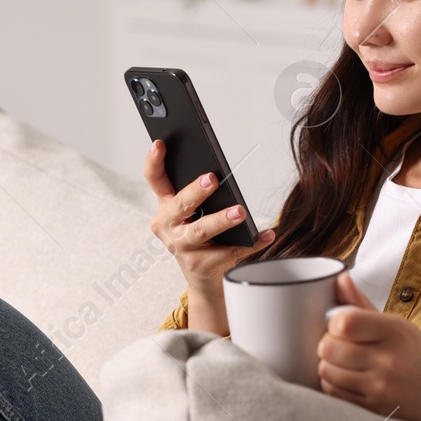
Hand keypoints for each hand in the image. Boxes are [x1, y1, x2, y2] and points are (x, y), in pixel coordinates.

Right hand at [145, 139, 273, 293]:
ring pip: (201, 230)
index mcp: (165, 207)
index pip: (155, 179)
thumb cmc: (199, 237)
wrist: (201, 276)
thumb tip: (221, 173)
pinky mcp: (200, 265)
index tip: (159, 144)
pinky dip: (250, 243)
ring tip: (240, 211)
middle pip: (180, 205)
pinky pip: (229, 252)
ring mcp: (182, 247)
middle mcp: (168, 226)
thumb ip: (198, 194)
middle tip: (212, 179)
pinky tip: (265, 235)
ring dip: (221, 219)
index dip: (154, 161)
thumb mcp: (192, 213)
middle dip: (195, 191)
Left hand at [317, 272, 420, 420]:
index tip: (339, 325)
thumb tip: (339, 278)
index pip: (344, 322)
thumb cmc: (415, 353)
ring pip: (327, 371)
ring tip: (341, 362)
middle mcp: (388, 359)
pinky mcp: (375, 407)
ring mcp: (381, 386)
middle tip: (337, 344)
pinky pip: (334, 393)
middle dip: (327, 344)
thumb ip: (362, 304)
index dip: (333, 322)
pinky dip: (332, 383)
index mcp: (394, 330)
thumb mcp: (395, 324)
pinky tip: (346, 378)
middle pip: (329, 347)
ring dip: (327, 365)